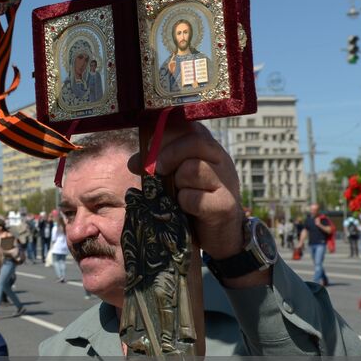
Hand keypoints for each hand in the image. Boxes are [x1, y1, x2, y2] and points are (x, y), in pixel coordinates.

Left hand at [132, 120, 242, 258]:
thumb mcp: (176, 180)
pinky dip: (184, 204)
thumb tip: (134, 162)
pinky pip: (193, 197)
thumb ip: (159, 167)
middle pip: (194, 142)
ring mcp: (226, 182)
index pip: (190, 126)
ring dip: (177, 183)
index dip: (165, 134)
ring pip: (192, 169)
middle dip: (168, 155)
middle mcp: (221, 160)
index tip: (150, 147)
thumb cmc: (196, 202)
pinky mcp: (224, 205)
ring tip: (179, 194)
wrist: (222, 235)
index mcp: (209, 150)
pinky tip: (187, 210)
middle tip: (157, 170)